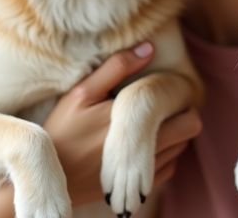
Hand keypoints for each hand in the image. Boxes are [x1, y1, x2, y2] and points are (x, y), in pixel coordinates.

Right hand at [42, 42, 201, 206]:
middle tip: (167, 105)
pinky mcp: (139, 189)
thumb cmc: (61, 130)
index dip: (181, 95)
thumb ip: (115, 68)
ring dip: (175, 134)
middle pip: (190, 128)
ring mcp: (143, 173)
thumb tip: (148, 48)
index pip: (181, 107)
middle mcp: (143, 149)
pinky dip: (164, 156)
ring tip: (154, 123)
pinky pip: (168, 169)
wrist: (47, 176)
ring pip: (181, 147)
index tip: (169, 88)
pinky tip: (145, 146)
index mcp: (133, 122)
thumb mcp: (81, 94)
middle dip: (184, 113)